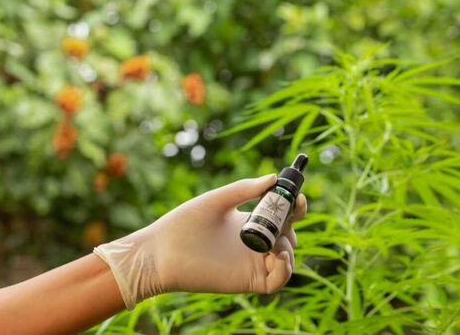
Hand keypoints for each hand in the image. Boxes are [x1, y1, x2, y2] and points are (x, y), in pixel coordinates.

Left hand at [94, 174, 307, 308]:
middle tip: (284, 218)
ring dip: (289, 248)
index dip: (294, 206)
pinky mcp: (248, 280)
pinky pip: (277, 281)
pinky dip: (285, 269)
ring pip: (287, 258)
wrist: (161, 252)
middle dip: (292, 225)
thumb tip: (273, 178)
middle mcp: (254, 242)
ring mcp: (252, 263)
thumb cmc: (183, 223)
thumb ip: (244, 189)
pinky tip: (276, 255)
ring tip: (274, 242)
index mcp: (249, 222)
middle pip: (288, 235)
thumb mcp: (217, 200)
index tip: (298, 197)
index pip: (281, 215)